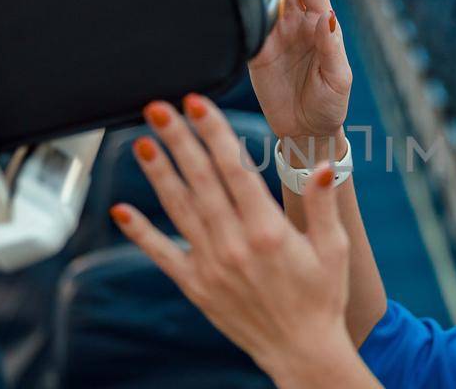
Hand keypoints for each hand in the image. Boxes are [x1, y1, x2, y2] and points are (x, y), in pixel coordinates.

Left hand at [111, 95, 363, 382]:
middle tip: (159, 109)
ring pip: (179, 209)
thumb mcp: (333, 249)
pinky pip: (163, 255)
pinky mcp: (197, 286)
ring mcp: (212, 266)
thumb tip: (323, 164)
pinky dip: (140, 233)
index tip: (198, 104)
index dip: (214, 133)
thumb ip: (323, 204)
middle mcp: (235, 245)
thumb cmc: (322, 298)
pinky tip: (122, 210)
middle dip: (179, 141)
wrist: (302, 352)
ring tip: (140, 142)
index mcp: (268, 231)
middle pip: (200, 181)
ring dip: (158, 174)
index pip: (234, 170)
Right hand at [249, 0, 350, 148]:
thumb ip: (331, 48)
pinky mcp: (256, 51)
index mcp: (321, 25)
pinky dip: (241, 5)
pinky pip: (247, 23)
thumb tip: (327, 16)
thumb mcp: (338, 79)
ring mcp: (275, 35)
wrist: (306, 132)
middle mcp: (297, 24)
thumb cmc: (329, 105)